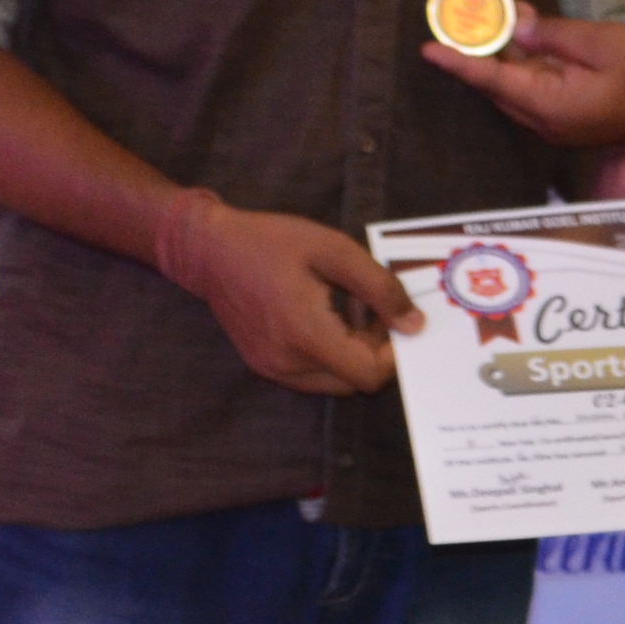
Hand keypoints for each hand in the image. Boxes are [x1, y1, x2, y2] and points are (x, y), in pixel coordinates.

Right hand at [170, 200, 420, 395]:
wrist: (209, 250)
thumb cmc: (271, 242)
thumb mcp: (335, 250)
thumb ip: (380, 288)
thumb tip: (415, 324)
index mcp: (306, 334)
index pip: (368, 374)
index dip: (394, 354)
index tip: (398, 322)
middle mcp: (288, 363)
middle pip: (355, 381)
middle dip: (374, 349)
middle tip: (373, 308)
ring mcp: (274, 369)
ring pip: (335, 380)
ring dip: (352, 352)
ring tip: (347, 306)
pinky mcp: (266, 366)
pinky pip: (312, 374)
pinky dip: (329, 353)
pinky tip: (324, 315)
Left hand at [422, 12, 624, 149]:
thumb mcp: (599, 42)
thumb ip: (551, 35)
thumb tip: (515, 29)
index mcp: (553, 106)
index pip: (494, 83)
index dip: (460, 64)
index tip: (428, 49)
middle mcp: (548, 122)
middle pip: (498, 88)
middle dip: (475, 56)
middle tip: (454, 20)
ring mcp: (558, 123)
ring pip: (514, 89)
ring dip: (498, 59)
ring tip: (482, 20)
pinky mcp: (569, 117)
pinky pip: (533, 90)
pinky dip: (520, 66)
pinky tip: (517, 35)